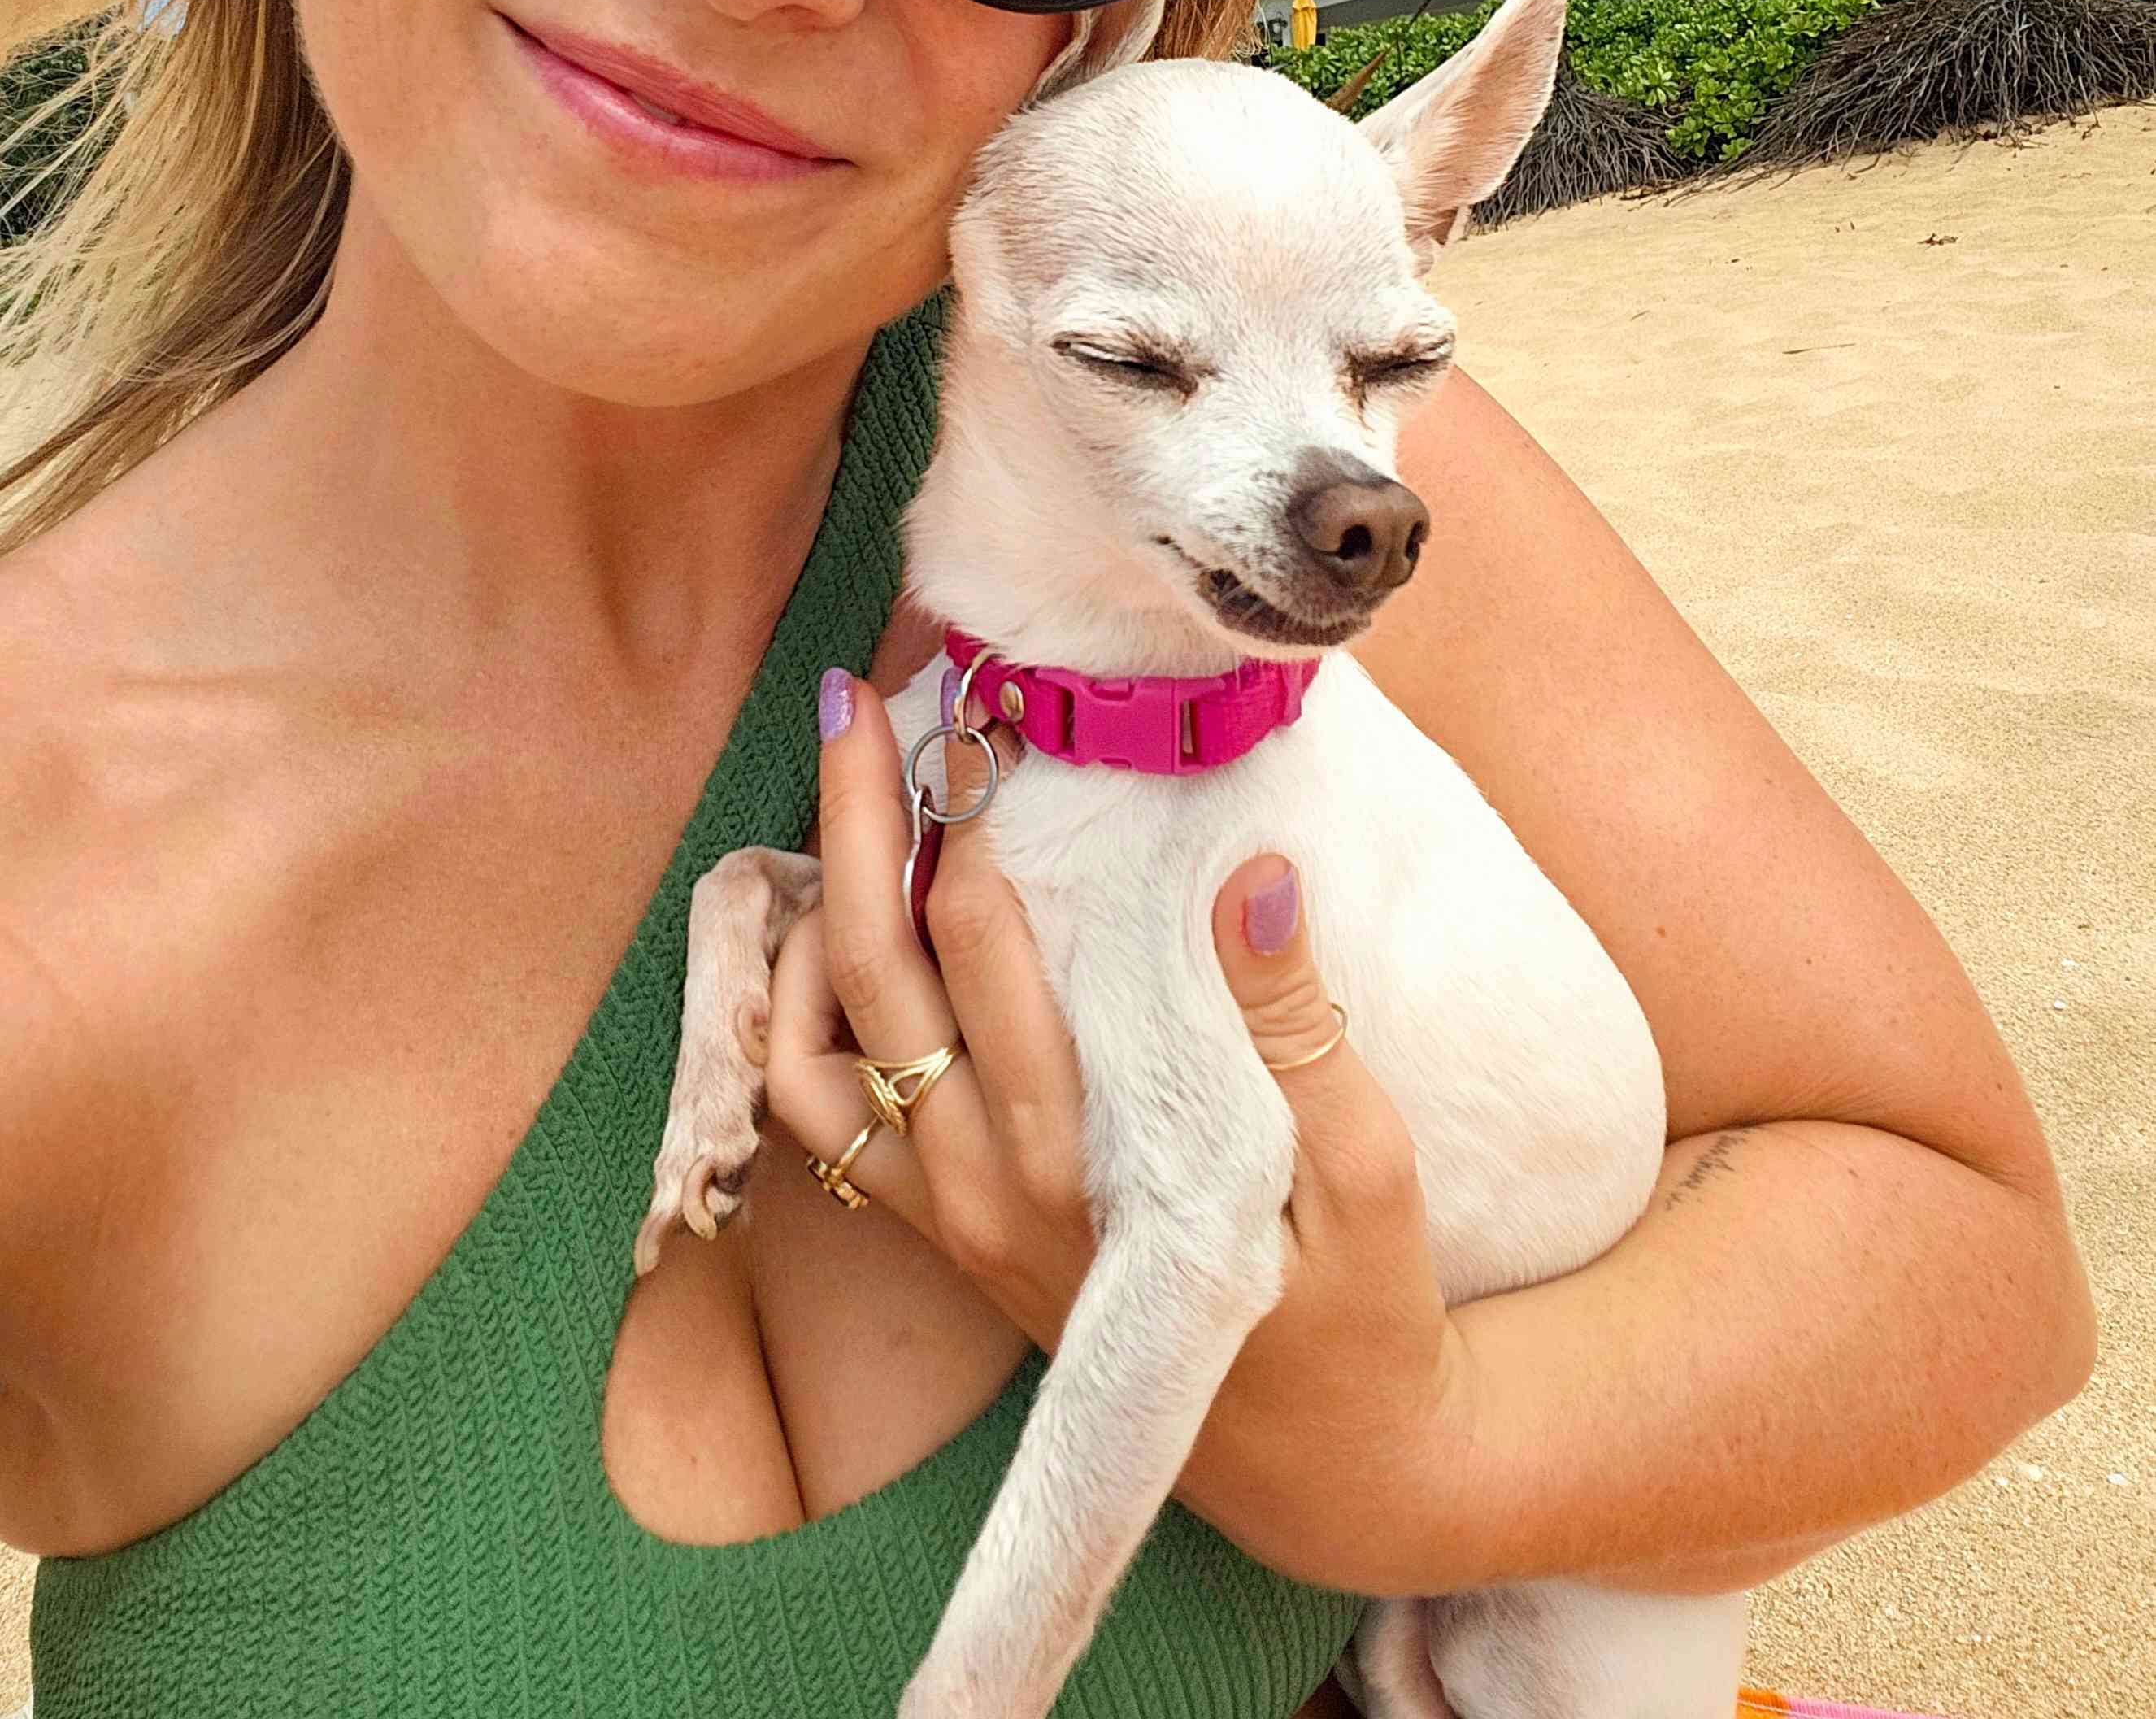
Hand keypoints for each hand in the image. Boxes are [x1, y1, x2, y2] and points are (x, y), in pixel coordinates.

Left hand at [760, 644, 1467, 1592]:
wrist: (1327, 1465)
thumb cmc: (1359, 1306)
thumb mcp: (1367, 1169)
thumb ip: (1298, 1025)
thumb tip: (1254, 874)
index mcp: (1082, 1171)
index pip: (979, 962)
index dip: (962, 822)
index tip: (977, 712)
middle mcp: (986, 1197)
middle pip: (867, 978)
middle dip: (853, 823)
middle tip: (860, 701)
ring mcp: (950, 1224)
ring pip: (809, 1052)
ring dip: (806, 917)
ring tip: (841, 800)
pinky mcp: (944, 1238)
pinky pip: (822, 1119)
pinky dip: (798, 1013)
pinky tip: (838, 928)